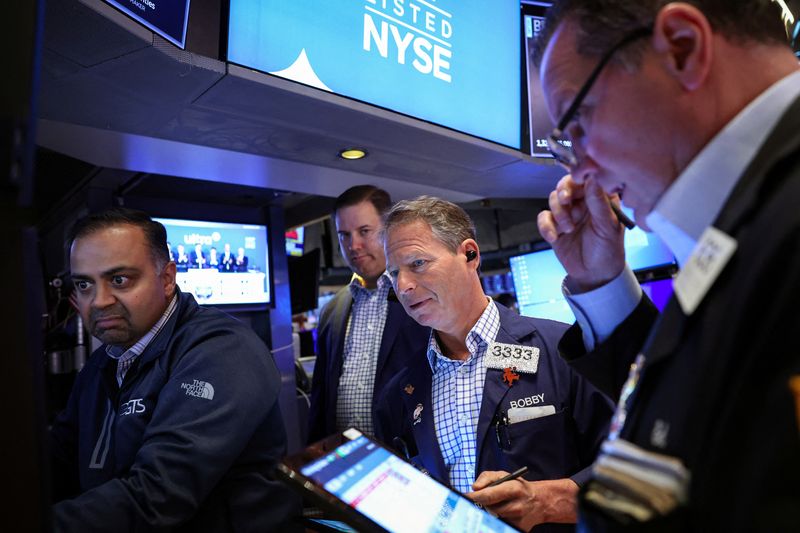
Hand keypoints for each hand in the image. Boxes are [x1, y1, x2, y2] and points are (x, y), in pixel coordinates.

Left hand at [467, 472, 578, 530]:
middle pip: (489, 510)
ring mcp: (518, 520)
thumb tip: (474, 488)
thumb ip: (486, 477)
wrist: (540, 502)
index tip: (464, 497)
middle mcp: (517, 506)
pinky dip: (493, 520)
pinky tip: (495, 514)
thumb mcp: (504, 475)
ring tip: (485, 507)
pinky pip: (499, 525)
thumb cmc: (517, 486)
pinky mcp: (519, 529)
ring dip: (486, 513)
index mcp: (513, 489)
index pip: (489, 495)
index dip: (474, 497)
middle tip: (469, 503)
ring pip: (492, 519)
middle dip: (478, 506)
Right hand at [537, 174, 625, 291]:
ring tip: (568, 228)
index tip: (576, 182)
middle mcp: (583, 203)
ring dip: (558, 213)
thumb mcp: (607, 227)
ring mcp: (568, 214)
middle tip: (565, 201)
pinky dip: (546, 226)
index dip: (579, 178)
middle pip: (566, 185)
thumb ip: (599, 203)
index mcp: (600, 199)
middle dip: (563, 192)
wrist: (594, 275)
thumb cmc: (608, 250)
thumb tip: (592, 179)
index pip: (587, 179)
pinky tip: (554, 237)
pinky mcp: (555, 226)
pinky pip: (544, 218)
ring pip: (553, 200)